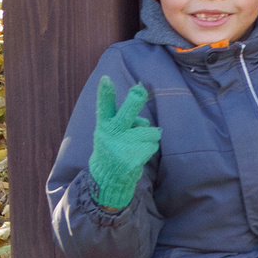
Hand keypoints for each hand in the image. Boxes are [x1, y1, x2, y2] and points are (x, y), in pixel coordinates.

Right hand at [86, 76, 160, 209]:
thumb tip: (143, 108)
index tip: (106, 78)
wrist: (108, 178)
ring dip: (148, 137)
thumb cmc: (114, 148)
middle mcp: (111, 134)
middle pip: (127, 114)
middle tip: (139, 89)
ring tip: (135, 146)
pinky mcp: (133, 158)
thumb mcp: (110, 132)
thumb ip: (123, 118)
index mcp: (104, 125)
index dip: (105, 93)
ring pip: (150, 131)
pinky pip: (153, 144)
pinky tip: (137, 156)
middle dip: (134, 101)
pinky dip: (149, 149)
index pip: (104, 106)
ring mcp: (122, 146)